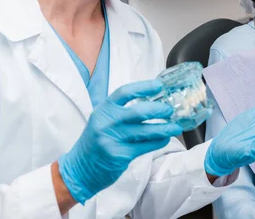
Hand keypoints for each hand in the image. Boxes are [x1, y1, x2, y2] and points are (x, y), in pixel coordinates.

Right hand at [58, 80, 182, 203]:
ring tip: (176, 127)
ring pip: (145, 131)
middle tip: (170, 110)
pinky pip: (144, 146)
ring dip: (164, 128)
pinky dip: (157, 142)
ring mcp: (112, 139)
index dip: (143, 87)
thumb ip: (120, 112)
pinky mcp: (119, 155)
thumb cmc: (95, 142)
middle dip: (158, 110)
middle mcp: (107, 122)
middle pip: (138, 112)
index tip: (159, 86)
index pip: (125, 92)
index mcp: (103, 109)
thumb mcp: (102, 121)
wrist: (79, 169)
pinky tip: (164, 139)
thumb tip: (151, 104)